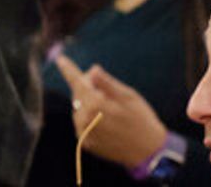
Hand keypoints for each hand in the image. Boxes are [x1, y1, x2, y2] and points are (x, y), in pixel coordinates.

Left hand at [55, 54, 168, 168]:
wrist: (149, 152)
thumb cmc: (142, 120)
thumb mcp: (129, 96)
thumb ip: (107, 83)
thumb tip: (91, 70)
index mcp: (96, 104)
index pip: (78, 82)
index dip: (69, 69)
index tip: (60, 59)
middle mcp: (85, 119)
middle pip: (78, 93)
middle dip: (89, 88)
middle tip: (108, 94)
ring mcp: (84, 132)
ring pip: (79, 108)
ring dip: (89, 104)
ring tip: (111, 112)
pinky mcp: (86, 143)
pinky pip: (82, 123)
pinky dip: (90, 119)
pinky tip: (106, 123)